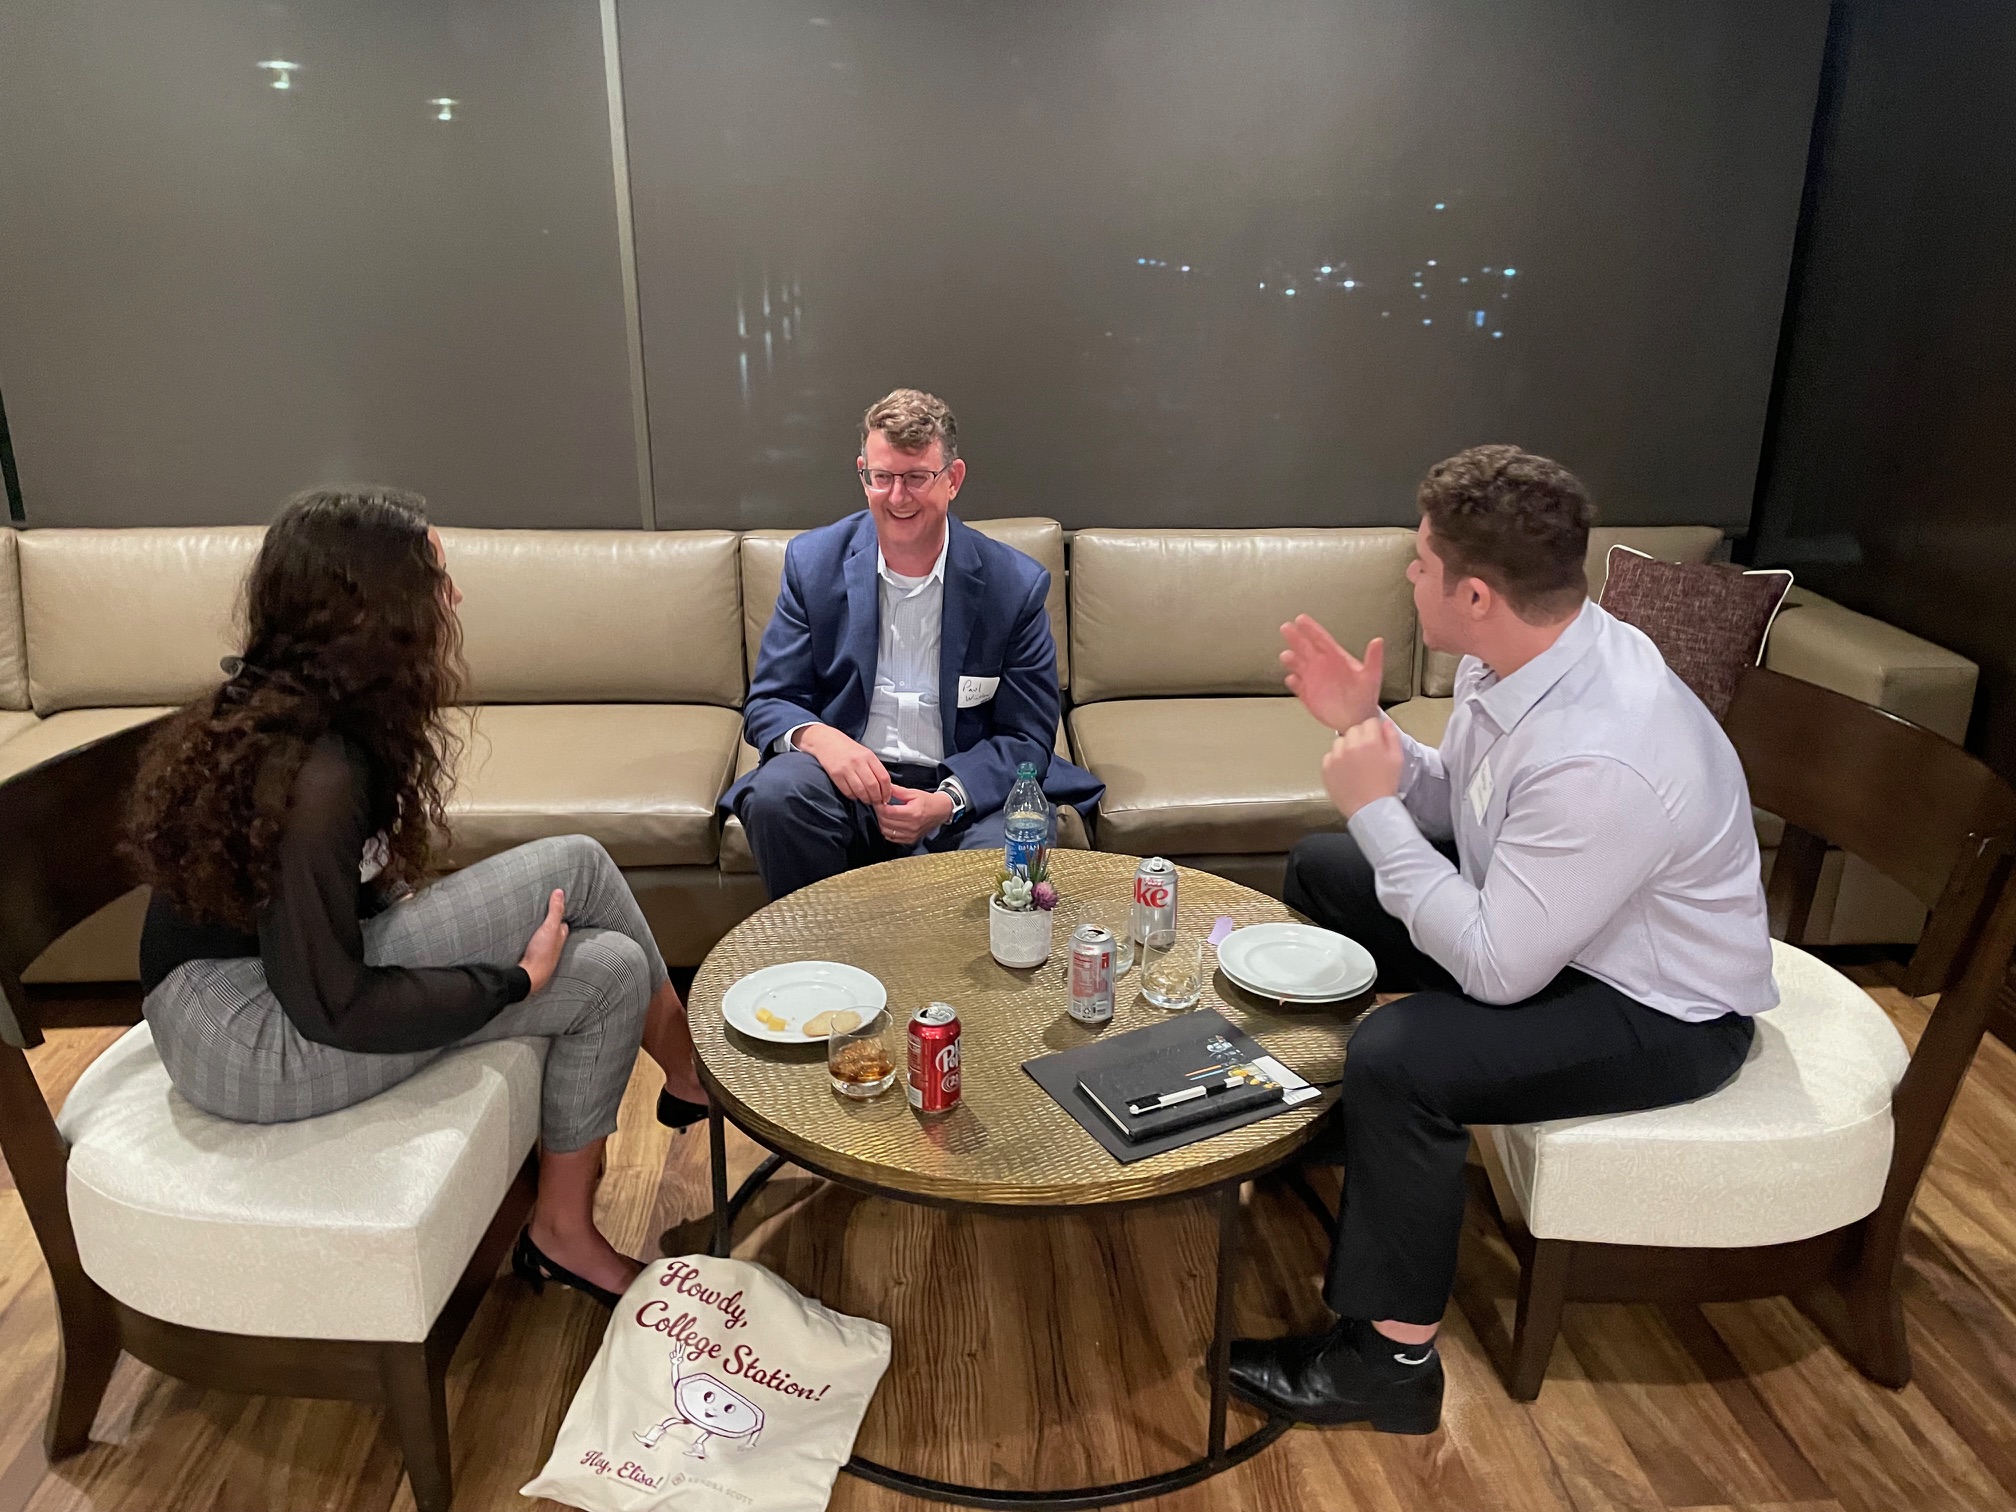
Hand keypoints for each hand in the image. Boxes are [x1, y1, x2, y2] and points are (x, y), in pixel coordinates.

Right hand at [518, 888, 568, 994]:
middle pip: (554, 931)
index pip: (563, 922)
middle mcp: (554, 945)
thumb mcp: (550, 928)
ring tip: (535, 922)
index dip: (561, 913)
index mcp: (560, 936)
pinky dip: (532, 940)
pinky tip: (526, 938)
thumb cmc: (542, 953)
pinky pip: (534, 945)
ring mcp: (544, 952)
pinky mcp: (533, 958)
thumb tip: (560, 891)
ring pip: (545, 939)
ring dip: (541, 932)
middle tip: (545, 912)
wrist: (529, 976)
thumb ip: (555, 911)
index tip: (557, 904)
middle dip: (551, 922)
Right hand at [796, 724, 892, 803]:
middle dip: (877, 798)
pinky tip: (855, 796)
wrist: (826, 741)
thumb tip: (885, 787)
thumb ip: (875, 768)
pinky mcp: (835, 774)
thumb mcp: (865, 754)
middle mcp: (858, 762)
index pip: (883, 777)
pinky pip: (848, 791)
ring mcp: (846, 768)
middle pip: (873, 786)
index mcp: (869, 756)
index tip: (886, 797)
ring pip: (861, 791)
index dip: (887, 791)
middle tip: (877, 802)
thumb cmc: (848, 749)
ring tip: (867, 800)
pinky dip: (853, 797)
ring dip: (865, 799)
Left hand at [878, 785, 954, 844]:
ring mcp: (911, 835)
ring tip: (885, 814)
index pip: (888, 812)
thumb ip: (898, 791)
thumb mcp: (914, 793)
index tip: (878, 801)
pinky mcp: (910, 840)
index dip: (879, 806)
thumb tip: (885, 787)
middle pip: (885, 822)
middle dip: (879, 813)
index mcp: (913, 813)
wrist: (940, 812)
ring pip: (886, 831)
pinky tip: (890, 822)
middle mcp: (912, 826)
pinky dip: (887, 830)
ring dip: (882, 822)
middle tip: (880, 806)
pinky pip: (891, 837)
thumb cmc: (928, 802)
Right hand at [1280, 617, 1383, 732]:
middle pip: (1306, 648)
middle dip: (1295, 638)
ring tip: (1286, 655)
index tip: (1301, 619)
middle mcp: (1322, 666)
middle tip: (1286, 627)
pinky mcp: (1308, 695)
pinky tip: (1291, 679)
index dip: (1311, 629)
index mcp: (1336, 658)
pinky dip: (1294, 683)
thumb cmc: (1365, 695)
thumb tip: (1378, 641)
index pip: (1322, 639)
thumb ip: (1373, 658)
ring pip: (1299, 666)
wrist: (1358, 718)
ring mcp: (1314, 680)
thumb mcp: (1372, 676)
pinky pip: (1298, 687)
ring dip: (1292, 660)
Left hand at [1321, 717, 1403, 818]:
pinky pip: (1330, 755)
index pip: (1369, 722)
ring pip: (1340, 741)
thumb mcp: (1397, 759)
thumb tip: (1385, 723)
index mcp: (1370, 741)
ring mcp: (1336, 756)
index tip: (1376, 741)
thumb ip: (1392, 737)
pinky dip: (1336, 760)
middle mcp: (1350, 745)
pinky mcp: (1326, 767)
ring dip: (1347, 747)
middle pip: (1354, 730)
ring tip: (1354, 762)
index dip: (1375, 731)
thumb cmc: (1386, 784)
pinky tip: (1345, 771)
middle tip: (1366, 753)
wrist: (1370, 809)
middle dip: (1360, 737)